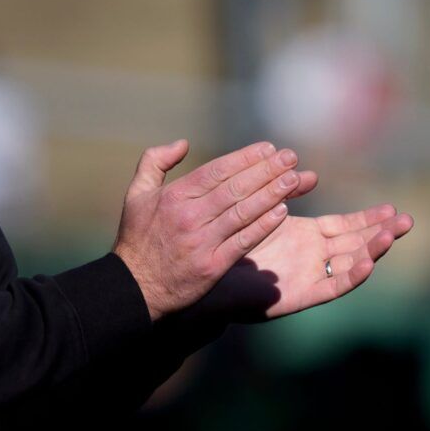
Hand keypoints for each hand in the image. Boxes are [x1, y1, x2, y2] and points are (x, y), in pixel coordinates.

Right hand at [113, 139, 317, 319]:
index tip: (268, 149)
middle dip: (267, 171)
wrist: (134, 287)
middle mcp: (189, 215)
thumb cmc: (137, 238)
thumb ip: (155, 162)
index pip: (217, 170)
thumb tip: (183, 143)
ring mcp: (202, 242)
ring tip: (294, 180)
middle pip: (235, 188)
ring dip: (272, 194)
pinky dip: (263, 226)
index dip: (245, 158)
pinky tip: (282, 212)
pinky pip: (243, 242)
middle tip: (290, 158)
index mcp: (174, 195)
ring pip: (243, 212)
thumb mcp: (136, 194)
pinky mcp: (212, 266)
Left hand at [199, 203, 412, 322]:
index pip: (346, 226)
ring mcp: (309, 276)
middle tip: (408, 220)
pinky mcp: (301, 295)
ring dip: (372, 250)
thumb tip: (307, 172)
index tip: (392, 207)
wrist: (207, 278)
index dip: (369, 218)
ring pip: (350, 263)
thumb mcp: (262, 210)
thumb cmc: (229, 244)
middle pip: (356, 243)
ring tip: (392, 235)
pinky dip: (351, 276)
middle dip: (382, 232)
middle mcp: (313, 257)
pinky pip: (331, 286)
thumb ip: (283, 192)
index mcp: (306, 237)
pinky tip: (367, 264)